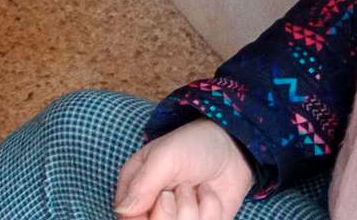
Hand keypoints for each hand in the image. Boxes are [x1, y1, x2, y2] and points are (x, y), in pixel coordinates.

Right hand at [113, 118, 253, 219]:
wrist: (232, 148)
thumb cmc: (194, 145)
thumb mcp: (165, 156)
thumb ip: (143, 184)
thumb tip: (123, 210)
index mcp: (134, 189)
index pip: (127, 218)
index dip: (145, 217)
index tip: (163, 199)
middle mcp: (153, 207)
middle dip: (173, 211)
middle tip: (181, 188)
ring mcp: (177, 218)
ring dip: (193, 210)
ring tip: (195, 188)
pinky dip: (211, 213)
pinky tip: (209, 196)